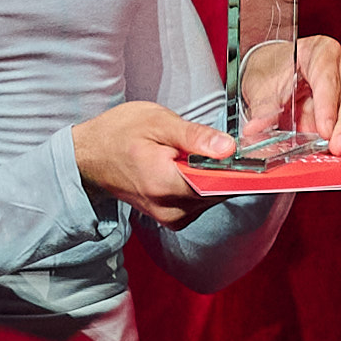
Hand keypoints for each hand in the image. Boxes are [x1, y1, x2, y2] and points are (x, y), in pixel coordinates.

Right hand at [70, 98, 234, 226]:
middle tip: (226, 145)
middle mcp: (170, 209)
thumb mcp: (157, 122)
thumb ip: (194, 136)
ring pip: (212, 199)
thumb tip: (229, 148)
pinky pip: (200, 203)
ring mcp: (170, 217)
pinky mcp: (172, 218)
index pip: (219, 184)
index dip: (239, 169)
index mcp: (166, 184)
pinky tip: (194, 168)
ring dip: (216, 178)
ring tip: (204, 154)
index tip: (251, 154)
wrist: (89, 157)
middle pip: (219, 193)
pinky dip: (204, 185)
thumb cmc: (119, 133)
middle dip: (228, 171)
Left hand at [242, 34, 340, 157]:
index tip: (323, 130)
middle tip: (335, 147)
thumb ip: (261, 108)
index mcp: (318, 51)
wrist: (274, 74)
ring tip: (340, 150)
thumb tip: (256, 127)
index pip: (328, 75)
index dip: (328, 104)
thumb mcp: (259, 86)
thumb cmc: (271, 73)